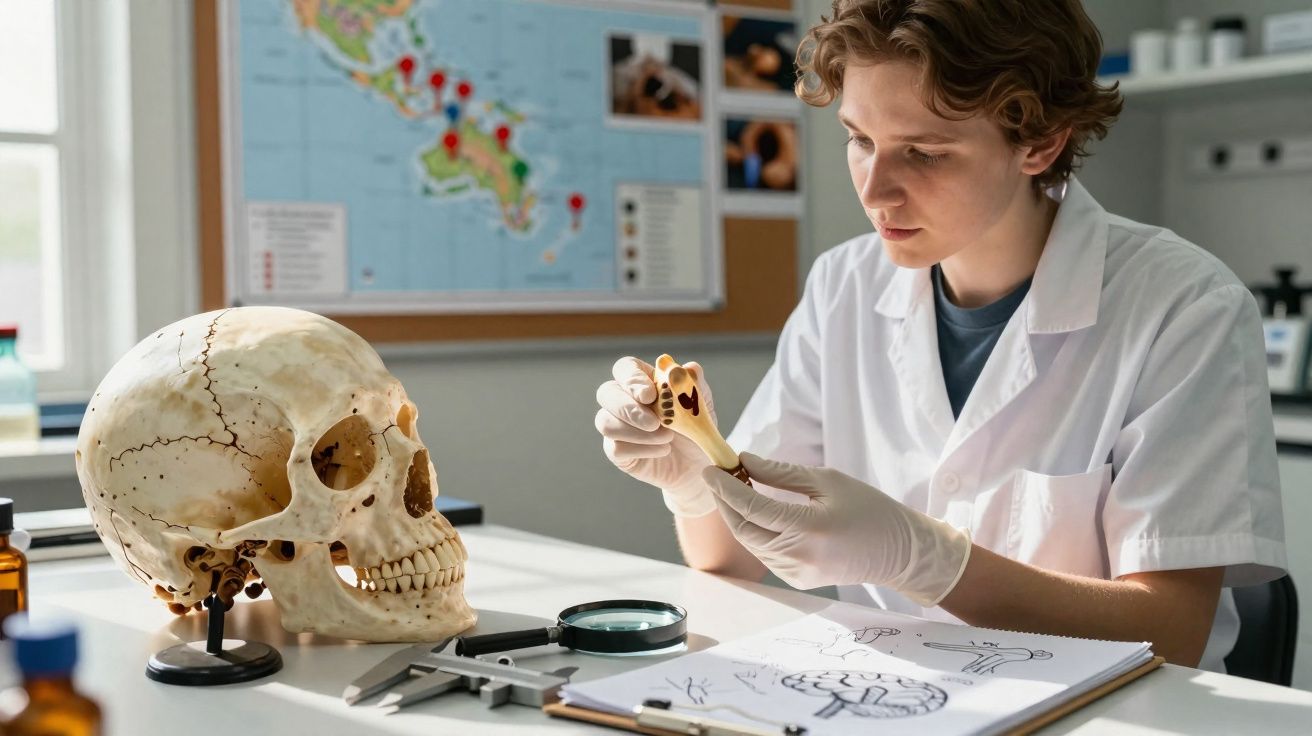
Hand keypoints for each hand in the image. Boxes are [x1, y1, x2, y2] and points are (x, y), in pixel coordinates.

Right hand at [596, 357, 716, 515]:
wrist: (698, 461)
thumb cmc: (695, 425)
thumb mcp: (700, 404)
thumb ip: (694, 384)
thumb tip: (691, 367)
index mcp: (642, 380)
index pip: (624, 368)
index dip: (631, 378)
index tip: (650, 395)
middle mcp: (623, 399)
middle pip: (606, 393)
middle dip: (628, 408)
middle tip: (655, 422)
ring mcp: (616, 425)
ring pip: (605, 422)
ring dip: (635, 432)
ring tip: (668, 438)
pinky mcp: (616, 450)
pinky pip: (615, 448)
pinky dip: (641, 449)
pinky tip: (663, 450)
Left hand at [701, 453, 971, 604]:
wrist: (898, 552)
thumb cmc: (869, 509)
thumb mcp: (828, 481)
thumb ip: (781, 473)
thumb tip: (744, 461)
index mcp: (808, 529)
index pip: (751, 508)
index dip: (725, 487)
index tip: (710, 469)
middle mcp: (798, 557)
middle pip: (743, 528)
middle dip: (725, 502)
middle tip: (719, 476)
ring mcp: (796, 574)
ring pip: (751, 542)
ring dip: (738, 515)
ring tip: (739, 488)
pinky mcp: (797, 581)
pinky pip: (765, 554)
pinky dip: (755, 531)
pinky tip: (758, 511)